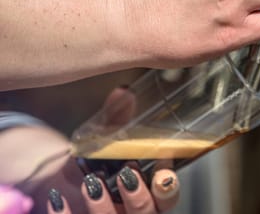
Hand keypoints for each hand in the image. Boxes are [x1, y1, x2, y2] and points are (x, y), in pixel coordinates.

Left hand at [1, 88, 178, 212]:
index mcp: (150, 194)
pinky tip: (57, 198)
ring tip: (91, 182)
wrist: (65, 181)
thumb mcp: (111, 142)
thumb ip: (119, 120)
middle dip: (138, 197)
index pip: (168, 198)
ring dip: (104, 206)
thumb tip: (124, 91)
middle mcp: (133, 211)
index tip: (163, 172)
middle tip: (126, 174)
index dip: (168, 189)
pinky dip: (66, 213)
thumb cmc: (99, 162)